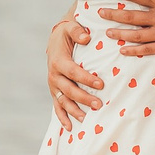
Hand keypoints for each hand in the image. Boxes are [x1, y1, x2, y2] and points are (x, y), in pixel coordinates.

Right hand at [48, 11, 102, 126]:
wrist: (55, 40)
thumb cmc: (67, 33)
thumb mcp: (70, 27)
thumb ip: (77, 31)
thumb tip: (86, 37)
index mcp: (58, 61)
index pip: (73, 72)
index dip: (86, 79)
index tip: (100, 84)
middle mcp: (54, 75)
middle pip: (69, 90)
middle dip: (83, 98)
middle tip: (98, 105)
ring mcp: (53, 85)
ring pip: (63, 101)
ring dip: (74, 111)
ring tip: (87, 119)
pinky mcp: (55, 91)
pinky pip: (57, 107)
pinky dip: (62, 118)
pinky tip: (70, 128)